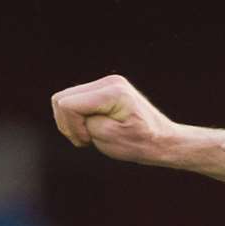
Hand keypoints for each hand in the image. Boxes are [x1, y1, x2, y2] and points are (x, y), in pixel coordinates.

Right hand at [50, 74, 177, 159]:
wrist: (163, 141)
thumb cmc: (140, 143)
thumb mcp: (109, 138)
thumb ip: (85, 123)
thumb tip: (67, 109)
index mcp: (113, 92)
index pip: (68, 104)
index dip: (71, 126)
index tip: (88, 140)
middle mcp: (109, 82)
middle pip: (61, 99)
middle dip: (67, 123)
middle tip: (86, 140)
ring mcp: (106, 83)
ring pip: (63, 99)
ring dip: (70, 121)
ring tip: (88, 136)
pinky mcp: (103, 90)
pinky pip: (73, 101)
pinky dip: (76, 118)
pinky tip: (90, 129)